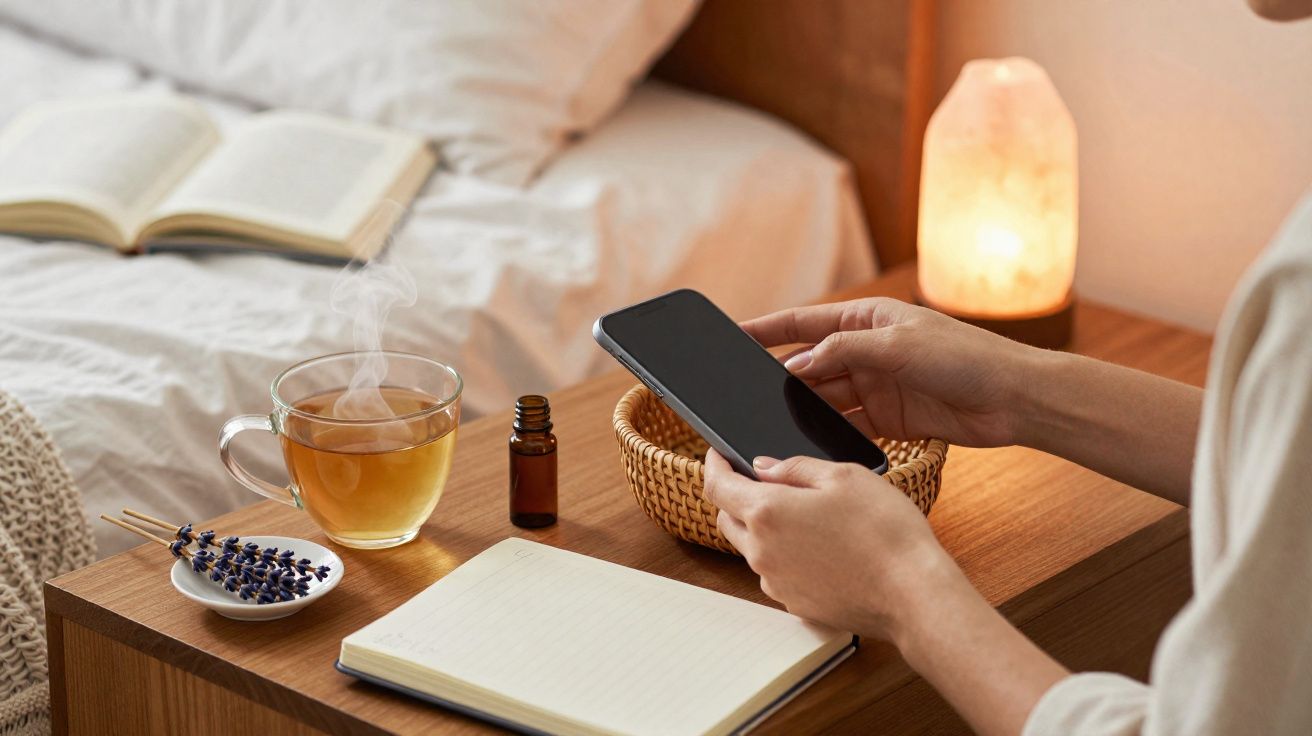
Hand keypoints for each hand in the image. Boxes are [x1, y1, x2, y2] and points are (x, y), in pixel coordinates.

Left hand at [702, 449, 958, 641]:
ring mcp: (775, 583)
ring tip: (800, 516)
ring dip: (760, 529)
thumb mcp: (844, 476)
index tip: (717, 454)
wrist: (913, 594)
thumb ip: (795, 467)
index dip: (713, 465)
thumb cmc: (885, 531)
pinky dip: (782, 556)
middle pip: (727, 519)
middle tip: (760, 482)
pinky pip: (774, 573)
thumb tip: (763, 467)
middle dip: (735, 497)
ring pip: (750, 548)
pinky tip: (816, 548)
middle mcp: (761, 551)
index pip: (717, 486)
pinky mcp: (794, 604)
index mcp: (767, 512)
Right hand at [742, 297, 1035, 447]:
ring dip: (804, 408)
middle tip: (744, 394)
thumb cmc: (966, 357)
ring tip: (773, 422)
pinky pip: (847, 424)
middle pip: (811, 363)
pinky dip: (830, 432)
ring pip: (826, 397)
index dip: (767, 329)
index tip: (732, 335)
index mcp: (868, 318)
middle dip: (780, 378)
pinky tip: (811, 442)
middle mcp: (868, 349)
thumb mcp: (897, 345)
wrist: (1015, 398)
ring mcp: (877, 384)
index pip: (804, 322)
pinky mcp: (889, 417)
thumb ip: (841, 352)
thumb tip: (795, 366)